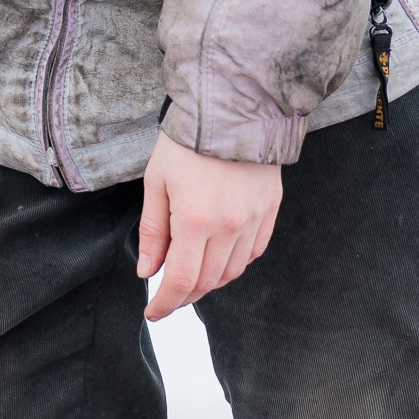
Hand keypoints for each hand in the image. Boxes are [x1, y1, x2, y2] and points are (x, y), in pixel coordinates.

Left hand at [135, 133, 281, 320]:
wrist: (235, 107)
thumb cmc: (189, 140)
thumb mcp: (157, 183)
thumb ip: (153, 232)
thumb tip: (148, 271)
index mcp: (195, 220)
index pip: (181, 281)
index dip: (166, 304)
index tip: (153, 312)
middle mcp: (229, 226)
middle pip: (208, 282)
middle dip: (184, 296)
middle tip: (167, 295)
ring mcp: (254, 219)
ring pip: (232, 272)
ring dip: (209, 283)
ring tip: (190, 276)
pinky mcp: (270, 209)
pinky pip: (253, 252)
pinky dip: (234, 263)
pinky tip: (218, 257)